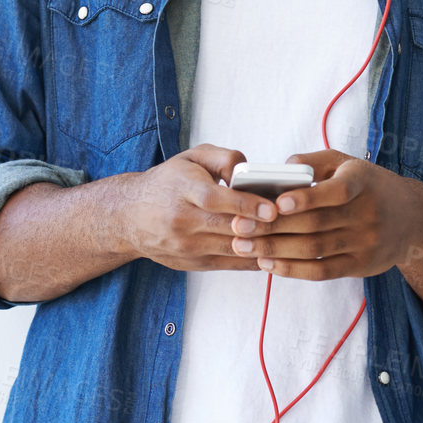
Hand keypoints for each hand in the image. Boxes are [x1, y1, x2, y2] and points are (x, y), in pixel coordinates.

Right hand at [124, 144, 277, 271]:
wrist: (129, 217)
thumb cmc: (168, 183)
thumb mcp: (191, 158)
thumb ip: (223, 158)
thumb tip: (248, 170)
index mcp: (182, 190)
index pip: (214, 199)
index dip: (245, 205)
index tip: (272, 208)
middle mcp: (182, 220)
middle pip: (227, 228)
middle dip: (261, 228)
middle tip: (292, 224)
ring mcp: (186, 246)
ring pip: (231, 250)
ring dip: (262, 246)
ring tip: (290, 237)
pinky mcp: (192, 263)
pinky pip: (230, 264)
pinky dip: (253, 259)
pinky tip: (274, 252)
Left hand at [228, 150, 418, 280]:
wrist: (412, 219)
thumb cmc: (367, 185)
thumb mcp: (347, 163)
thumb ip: (313, 162)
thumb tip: (280, 169)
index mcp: (363, 181)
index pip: (337, 191)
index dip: (307, 198)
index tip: (277, 203)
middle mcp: (367, 213)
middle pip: (316, 224)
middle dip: (273, 226)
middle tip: (239, 226)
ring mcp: (365, 243)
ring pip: (314, 250)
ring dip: (275, 250)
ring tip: (244, 246)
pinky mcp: (360, 266)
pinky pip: (321, 272)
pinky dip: (292, 270)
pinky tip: (268, 264)